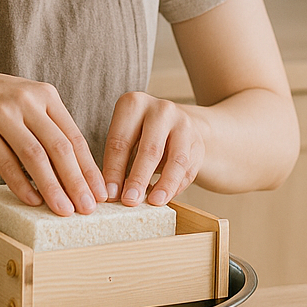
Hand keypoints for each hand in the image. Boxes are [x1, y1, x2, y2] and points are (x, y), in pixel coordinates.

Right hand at [0, 65, 104, 215]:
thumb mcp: (24, 103)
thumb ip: (47, 128)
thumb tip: (72, 172)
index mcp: (45, 95)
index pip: (74, 136)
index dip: (89, 168)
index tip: (100, 193)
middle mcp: (27, 101)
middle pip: (60, 147)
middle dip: (77, 181)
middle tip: (88, 208)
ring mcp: (2, 114)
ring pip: (36, 156)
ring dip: (52, 187)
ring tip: (63, 210)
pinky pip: (5, 162)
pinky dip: (21, 184)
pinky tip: (32, 201)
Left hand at [102, 92, 205, 206]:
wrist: (177, 123)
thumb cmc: (142, 134)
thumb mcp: (125, 137)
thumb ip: (118, 161)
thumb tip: (111, 193)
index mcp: (134, 104)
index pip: (120, 141)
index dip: (114, 170)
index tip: (109, 194)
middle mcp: (161, 109)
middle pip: (150, 149)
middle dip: (138, 178)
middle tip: (129, 201)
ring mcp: (183, 124)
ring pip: (176, 159)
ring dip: (164, 184)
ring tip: (153, 202)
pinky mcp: (198, 141)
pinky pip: (189, 169)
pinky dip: (177, 186)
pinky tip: (166, 197)